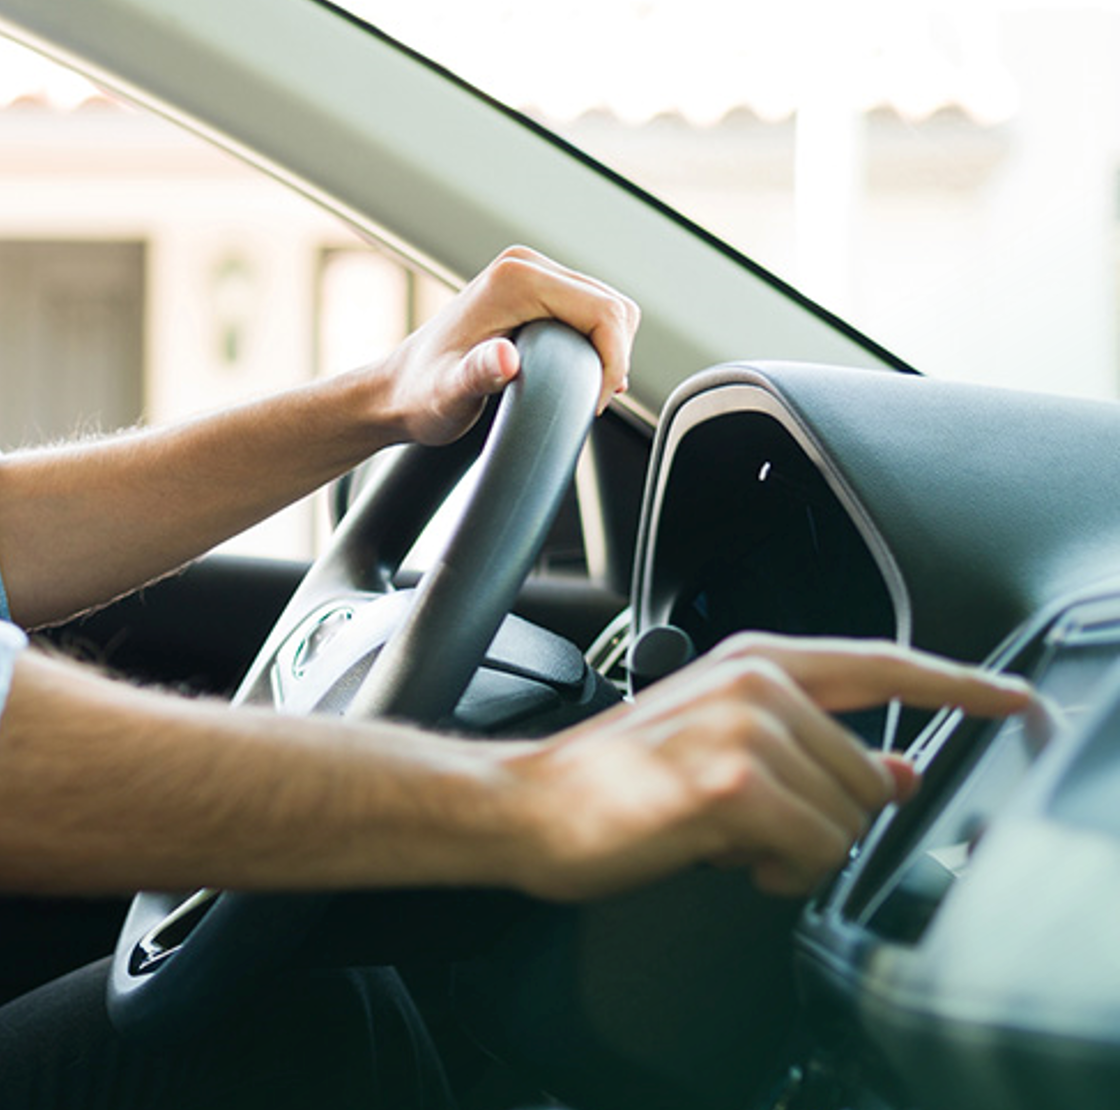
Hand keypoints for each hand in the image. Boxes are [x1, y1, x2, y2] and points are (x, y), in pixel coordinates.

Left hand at [377, 246, 637, 445]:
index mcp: (515, 278)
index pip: (605, 311)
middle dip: (613, 357)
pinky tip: (577, 374)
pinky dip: (596, 343)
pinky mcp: (534, 290)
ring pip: (607, 308)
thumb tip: (505, 359)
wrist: (397, 390)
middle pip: (613, 306)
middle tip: (588, 400)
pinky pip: (589, 312)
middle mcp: (525, 265)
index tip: (592, 401)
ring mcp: (530, 273)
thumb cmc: (420, 395)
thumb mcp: (450, 393)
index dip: (612, 361)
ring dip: (608, 351)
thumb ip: (478, 375)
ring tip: (582, 391)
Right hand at [499, 633, 1031, 900]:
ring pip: (848, 819)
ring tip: (728, 839)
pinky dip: (781, 873)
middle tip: (749, 827)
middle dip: (826, 820)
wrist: (525, 805)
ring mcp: (746, 730)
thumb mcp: (720, 746)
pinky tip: (727, 857)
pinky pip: (816, 852)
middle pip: (871, 775)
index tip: (1012, 701)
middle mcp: (757, 684)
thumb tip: (896, 772)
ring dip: (801, 851)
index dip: (960, 685)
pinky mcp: (734, 785)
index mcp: (755, 662)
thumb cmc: (610, 782)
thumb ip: (813, 747)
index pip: (884, 664)